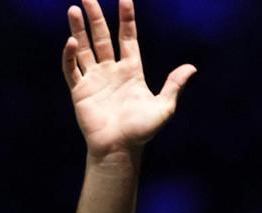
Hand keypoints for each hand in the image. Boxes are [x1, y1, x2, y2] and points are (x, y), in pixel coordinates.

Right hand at [62, 0, 195, 155]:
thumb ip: (174, 86)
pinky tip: (71, 41)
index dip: (126, 19)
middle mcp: (111, 71)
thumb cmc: (142, 132)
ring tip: (75, 9)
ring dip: (79, 30)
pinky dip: (69, 56)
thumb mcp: (164, 108)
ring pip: (84, 48)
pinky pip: (72, 69)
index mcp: (131, 71)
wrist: (119, 150)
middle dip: (96, 17)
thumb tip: (191, 68)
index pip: (127, 38)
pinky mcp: (80, 91)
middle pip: (102, 37)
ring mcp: (94, 80)